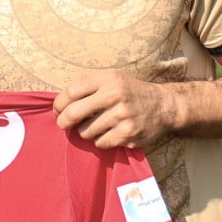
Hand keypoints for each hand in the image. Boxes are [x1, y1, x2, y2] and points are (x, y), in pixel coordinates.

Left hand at [53, 70, 177, 151]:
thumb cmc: (130, 92)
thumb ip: (88, 86)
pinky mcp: (128, 134)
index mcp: (108, 79)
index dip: (59, 103)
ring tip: (97, 125)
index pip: (71, 92)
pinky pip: (100, 143)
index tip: (58, 109)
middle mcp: (115, 96)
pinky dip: (100, 140)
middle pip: (74, 113)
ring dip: (86, 131)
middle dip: (63, 122)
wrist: (163, 105)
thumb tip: (59, 103)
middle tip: (63, 124)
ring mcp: (122, 116)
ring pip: (86, 131)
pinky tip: (110, 132)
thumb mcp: (111, 78)